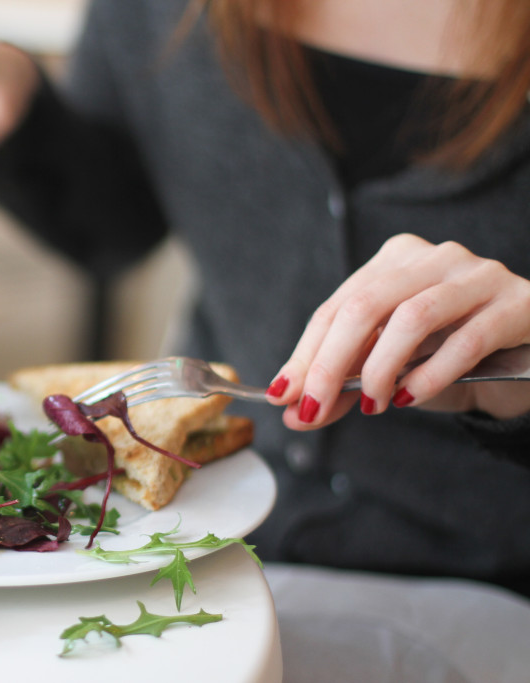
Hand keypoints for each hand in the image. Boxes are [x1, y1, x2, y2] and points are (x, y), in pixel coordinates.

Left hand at [266, 233, 529, 428]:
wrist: (525, 361)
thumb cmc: (447, 358)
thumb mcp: (388, 368)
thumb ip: (342, 386)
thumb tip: (291, 410)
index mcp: (393, 261)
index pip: (335, 308)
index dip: (305, 355)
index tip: (282, 397)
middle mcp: (434, 257)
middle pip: (363, 307)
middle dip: (329, 364)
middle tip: (313, 408)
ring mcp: (477, 275)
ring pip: (412, 316)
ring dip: (380, 367)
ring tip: (371, 404)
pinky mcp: (518, 303)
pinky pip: (467, 339)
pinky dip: (431, 373)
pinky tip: (411, 397)